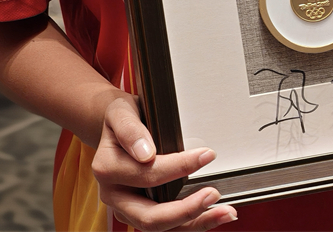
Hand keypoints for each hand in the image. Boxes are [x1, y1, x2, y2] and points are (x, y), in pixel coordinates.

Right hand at [92, 97, 237, 230]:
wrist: (118, 127)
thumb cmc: (123, 118)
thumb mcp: (121, 112)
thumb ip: (129, 129)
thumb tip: (145, 153)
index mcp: (107, 169)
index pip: (147, 175)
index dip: (179, 167)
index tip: (207, 155)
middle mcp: (114, 195)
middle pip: (150, 216)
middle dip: (186, 209)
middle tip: (214, 193)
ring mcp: (128, 208)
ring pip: (161, 228)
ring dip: (195, 223)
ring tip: (224, 212)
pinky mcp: (142, 214)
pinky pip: (168, 227)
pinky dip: (192, 223)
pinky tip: (213, 215)